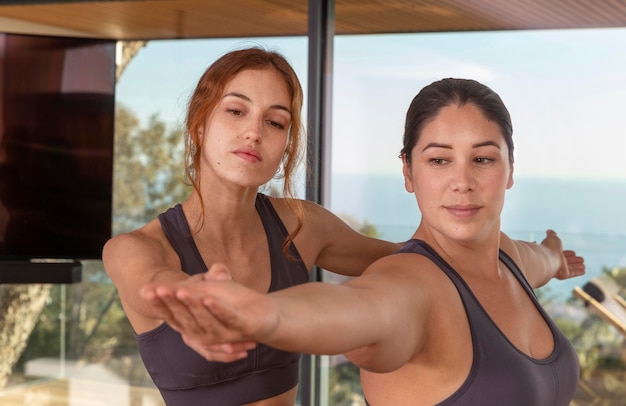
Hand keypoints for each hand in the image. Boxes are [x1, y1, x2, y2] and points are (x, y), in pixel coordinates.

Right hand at [139, 264, 276, 361]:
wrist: (265, 317)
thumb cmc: (233, 303)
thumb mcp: (209, 290)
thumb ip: (189, 285)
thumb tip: (158, 281)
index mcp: (194, 326)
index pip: (172, 314)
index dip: (159, 303)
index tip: (145, 289)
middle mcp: (205, 335)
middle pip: (184, 317)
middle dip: (171, 302)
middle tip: (159, 288)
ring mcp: (223, 333)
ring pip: (203, 319)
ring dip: (192, 305)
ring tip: (181, 289)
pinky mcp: (242, 327)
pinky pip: (228, 318)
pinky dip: (218, 309)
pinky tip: (210, 298)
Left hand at [541, 230, 585, 279]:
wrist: (547, 257)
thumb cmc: (548, 247)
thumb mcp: (552, 238)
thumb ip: (552, 234)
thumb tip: (549, 231)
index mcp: (550, 254)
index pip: (560, 254)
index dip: (567, 254)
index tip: (574, 253)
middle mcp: (554, 262)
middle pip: (566, 262)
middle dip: (573, 261)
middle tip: (582, 259)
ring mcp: (558, 269)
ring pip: (570, 268)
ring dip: (577, 266)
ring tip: (584, 265)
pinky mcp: (563, 274)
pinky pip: (572, 273)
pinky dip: (578, 272)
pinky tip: (584, 271)